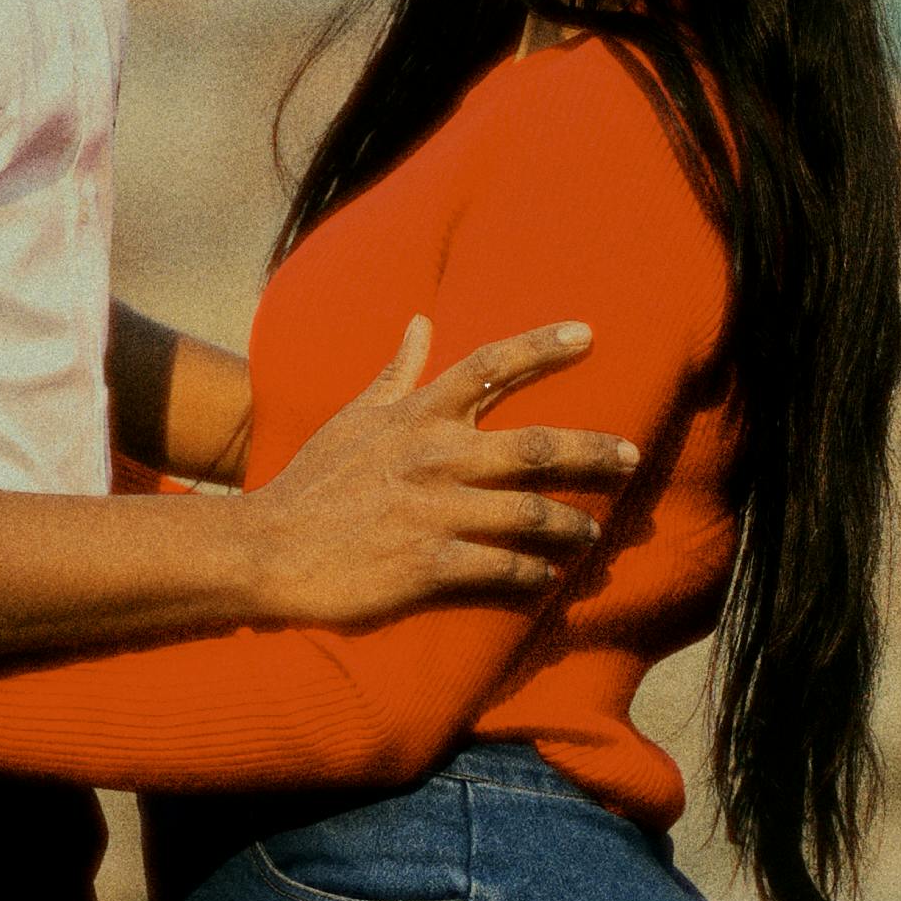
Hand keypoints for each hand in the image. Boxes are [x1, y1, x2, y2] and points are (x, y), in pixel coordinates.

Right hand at [239, 321, 634, 629]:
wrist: (267, 550)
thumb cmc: (314, 482)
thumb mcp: (353, 418)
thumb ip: (396, 372)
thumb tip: (421, 322)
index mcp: (416, 415)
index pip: (490, 366)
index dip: (543, 346)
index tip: (588, 334)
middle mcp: (434, 457)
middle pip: (536, 445)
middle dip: (593, 450)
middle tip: (633, 455)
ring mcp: (434, 512)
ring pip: (531, 513)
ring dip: (573, 523)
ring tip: (594, 532)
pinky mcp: (429, 565)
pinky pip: (503, 567)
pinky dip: (533, 573)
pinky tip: (547, 578)